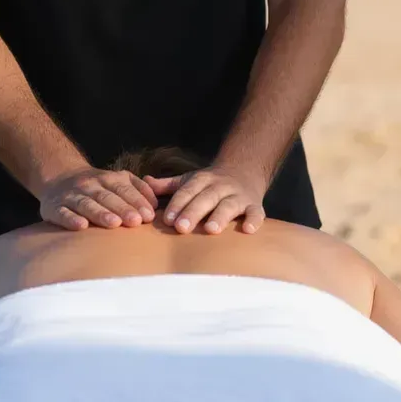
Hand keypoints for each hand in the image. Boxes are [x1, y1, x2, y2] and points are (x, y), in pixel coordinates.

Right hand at [39, 167, 158, 231]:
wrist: (59, 177)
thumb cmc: (97, 186)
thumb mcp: (117, 180)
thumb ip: (138, 188)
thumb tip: (155, 205)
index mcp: (107, 178)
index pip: (124, 188)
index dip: (136, 201)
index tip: (148, 216)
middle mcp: (89, 184)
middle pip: (107, 196)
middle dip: (122, 208)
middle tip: (136, 222)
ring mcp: (71, 195)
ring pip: (86, 203)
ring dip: (100, 213)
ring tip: (114, 223)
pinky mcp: (54, 207)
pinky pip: (62, 213)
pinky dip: (71, 219)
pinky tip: (81, 226)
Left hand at [143, 167, 265, 234]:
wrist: (244, 171)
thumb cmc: (210, 184)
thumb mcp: (189, 180)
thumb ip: (168, 185)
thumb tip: (144, 182)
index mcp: (203, 180)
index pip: (188, 190)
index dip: (178, 203)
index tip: (167, 219)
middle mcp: (220, 186)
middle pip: (206, 198)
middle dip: (193, 212)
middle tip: (181, 228)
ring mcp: (238, 196)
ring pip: (229, 205)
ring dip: (220, 216)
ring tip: (211, 229)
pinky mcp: (254, 206)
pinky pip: (256, 212)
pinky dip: (253, 220)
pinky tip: (247, 230)